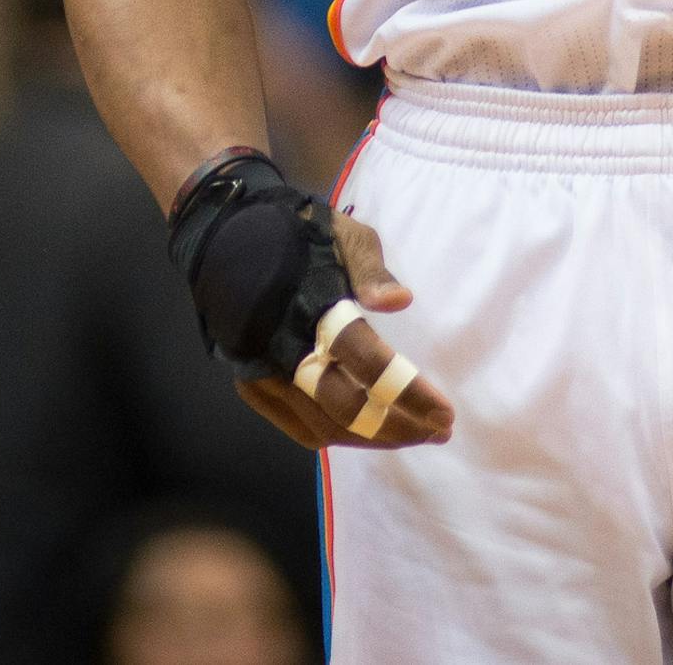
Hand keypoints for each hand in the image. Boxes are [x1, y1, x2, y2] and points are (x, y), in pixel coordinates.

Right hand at [234, 210, 454, 452]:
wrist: (228, 240)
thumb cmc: (301, 237)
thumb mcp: (345, 234)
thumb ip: (372, 270)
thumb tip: (401, 301)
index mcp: (311, 304)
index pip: (363, 358)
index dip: (406, 391)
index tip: (445, 413)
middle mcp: (282, 346)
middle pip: (344, 408)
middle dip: (396, 428)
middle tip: (440, 433)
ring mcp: (262, 373)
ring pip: (323, 428)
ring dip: (373, 438)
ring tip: (417, 434)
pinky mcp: (251, 387)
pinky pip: (301, 428)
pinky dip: (341, 437)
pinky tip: (373, 430)